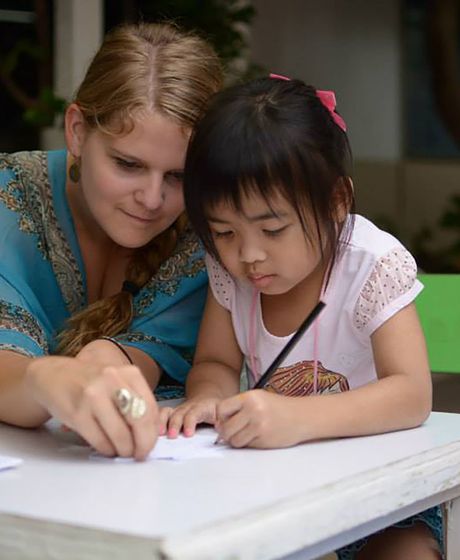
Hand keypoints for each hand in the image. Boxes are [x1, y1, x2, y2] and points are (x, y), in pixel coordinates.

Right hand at [25, 356, 157, 459]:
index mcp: (129, 373)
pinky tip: (107, 448)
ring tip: (123, 452)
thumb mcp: (118, 382)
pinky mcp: (77, 413)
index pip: (151, 408)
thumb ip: (135, 401)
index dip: (153, 432)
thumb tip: (152, 433)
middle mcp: (113, 381)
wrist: (55, 376)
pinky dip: (107, 450)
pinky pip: (100, 441)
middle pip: (139, 420)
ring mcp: (94, 396)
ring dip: (124, 450)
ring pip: (120, 435)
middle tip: (140, 454)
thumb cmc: (92, 383)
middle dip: (143, 444)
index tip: (149, 444)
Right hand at [160, 396, 221, 437]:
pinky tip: (153, 430)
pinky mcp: (172, 413)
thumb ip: (223, 422)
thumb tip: (221, 431)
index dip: (190, 422)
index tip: (188, 434)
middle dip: (174, 424)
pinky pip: (162, 414)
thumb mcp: (223, 414)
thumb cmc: (216, 410)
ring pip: (168, 412)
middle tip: (172, 436)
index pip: (194, 413)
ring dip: (162, 422)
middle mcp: (188, 407)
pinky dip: (156, 420)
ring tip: (159, 433)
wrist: (208, 398)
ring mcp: (178, 409)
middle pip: (179, 413)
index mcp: (202, 407)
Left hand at [215, 390, 300, 448]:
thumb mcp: (258, 398)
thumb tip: (219, 423)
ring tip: (246, 434)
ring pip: (234, 440)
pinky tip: (258, 436)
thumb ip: (239, 408)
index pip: (221, 409)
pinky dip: (249, 444)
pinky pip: (247, 446)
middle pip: (225, 428)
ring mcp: (258, 426)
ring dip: (237, 440)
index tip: (225, 420)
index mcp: (249, 397)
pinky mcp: (264, 440)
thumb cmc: (280, 407)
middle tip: (232, 431)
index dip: (220, 417)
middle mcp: (253, 410)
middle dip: (226, 432)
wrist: (303, 416)